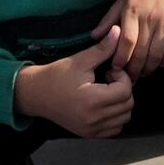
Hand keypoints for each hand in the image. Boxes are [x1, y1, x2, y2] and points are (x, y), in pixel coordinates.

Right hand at [12, 41, 136, 136]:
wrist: (35, 94)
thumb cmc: (56, 75)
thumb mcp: (80, 60)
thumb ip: (102, 49)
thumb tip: (119, 30)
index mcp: (92, 100)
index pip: (125, 92)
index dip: (123, 78)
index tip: (111, 71)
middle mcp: (93, 119)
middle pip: (128, 106)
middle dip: (124, 90)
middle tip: (109, 80)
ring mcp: (91, 129)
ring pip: (124, 118)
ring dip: (121, 103)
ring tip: (106, 92)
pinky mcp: (89, 134)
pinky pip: (114, 129)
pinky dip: (115, 117)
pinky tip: (104, 104)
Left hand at [109, 0, 163, 73]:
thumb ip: (111, 17)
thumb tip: (94, 36)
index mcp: (133, 9)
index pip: (126, 41)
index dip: (121, 59)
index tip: (116, 70)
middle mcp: (150, 16)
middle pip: (141, 52)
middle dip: (134, 69)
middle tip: (129, 79)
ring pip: (157, 54)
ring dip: (150, 69)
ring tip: (143, 74)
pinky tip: (161, 65)